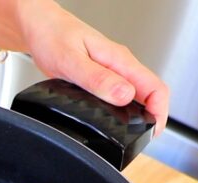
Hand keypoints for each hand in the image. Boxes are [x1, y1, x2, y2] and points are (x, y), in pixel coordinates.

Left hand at [16, 0, 168, 134]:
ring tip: (129, 135)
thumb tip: (124, 95)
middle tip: (140, 140)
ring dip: (137, 116)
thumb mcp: (71, 61)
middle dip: (150, 119)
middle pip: (149, 94)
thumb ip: (97, 79)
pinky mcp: (100, 76)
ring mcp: (111, 70)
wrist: (37, 26)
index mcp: (119, 60)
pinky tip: (112, 121)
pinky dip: (121, 110)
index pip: (155, 87)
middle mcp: (119, 65)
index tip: (152, 132)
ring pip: (136, 95)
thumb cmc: (51, 36)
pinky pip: (119, 93)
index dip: (159, 113)